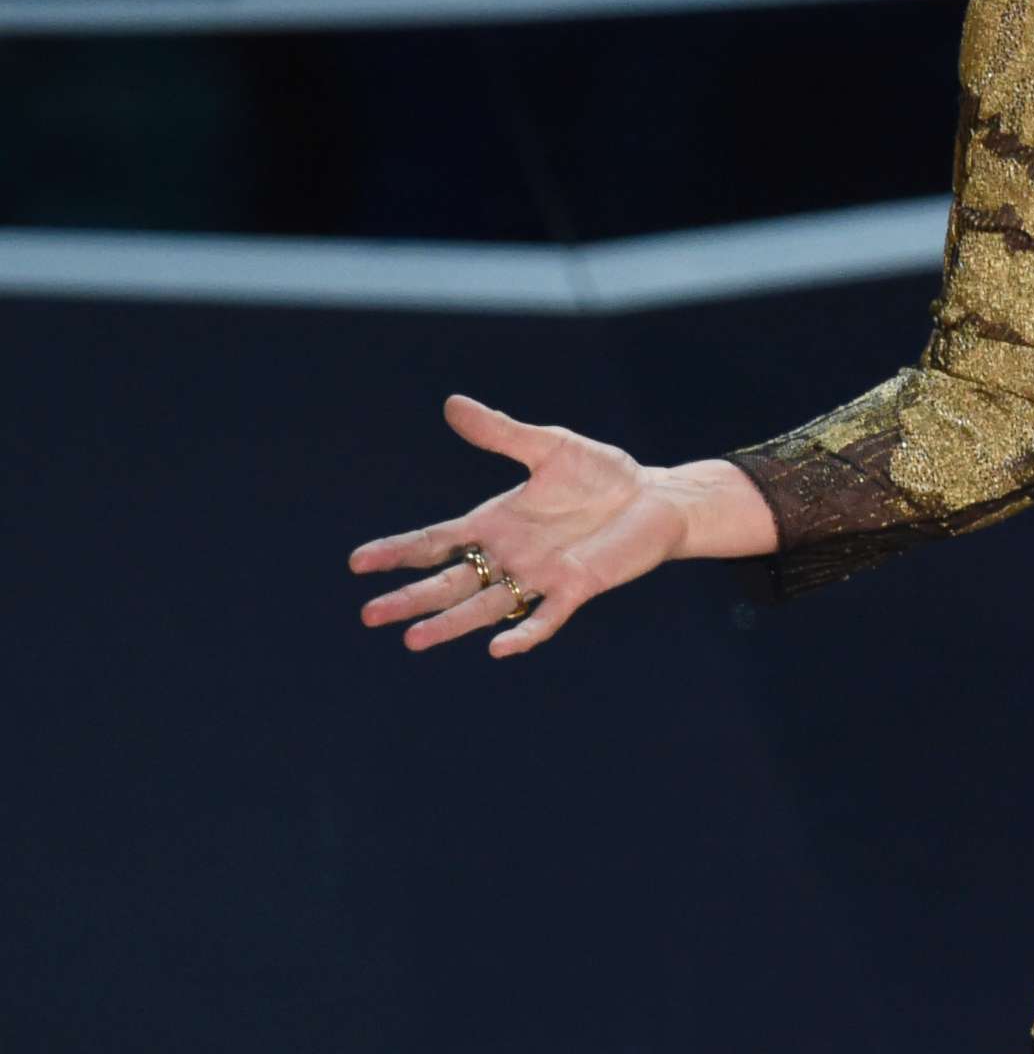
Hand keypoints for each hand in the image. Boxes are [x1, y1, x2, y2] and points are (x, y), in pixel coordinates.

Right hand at [349, 394, 685, 657]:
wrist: (655, 497)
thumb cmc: (602, 475)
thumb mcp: (549, 446)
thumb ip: (501, 432)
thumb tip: (453, 404)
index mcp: (495, 523)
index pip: (436, 542)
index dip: (398, 552)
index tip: (358, 563)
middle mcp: (510, 556)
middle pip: (450, 582)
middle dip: (412, 598)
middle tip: (371, 615)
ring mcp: (540, 576)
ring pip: (486, 606)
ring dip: (451, 623)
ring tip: (414, 640)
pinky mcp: (576, 587)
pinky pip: (544, 616)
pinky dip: (523, 634)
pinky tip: (498, 649)